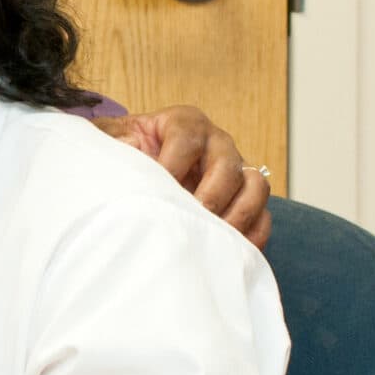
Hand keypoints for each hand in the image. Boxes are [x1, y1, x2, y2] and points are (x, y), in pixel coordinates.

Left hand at [94, 105, 270, 247]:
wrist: (136, 174)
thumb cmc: (125, 155)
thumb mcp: (111, 141)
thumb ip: (114, 142)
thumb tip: (128, 148)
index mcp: (185, 124)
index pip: (187, 139)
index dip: (173, 166)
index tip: (157, 190)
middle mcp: (216, 144)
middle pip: (229, 165)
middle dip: (211, 195)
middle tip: (191, 218)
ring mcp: (236, 172)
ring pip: (256, 187)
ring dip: (238, 215)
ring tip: (213, 237)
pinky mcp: (244, 200)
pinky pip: (263, 217)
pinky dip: (251, 235)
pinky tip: (228, 251)